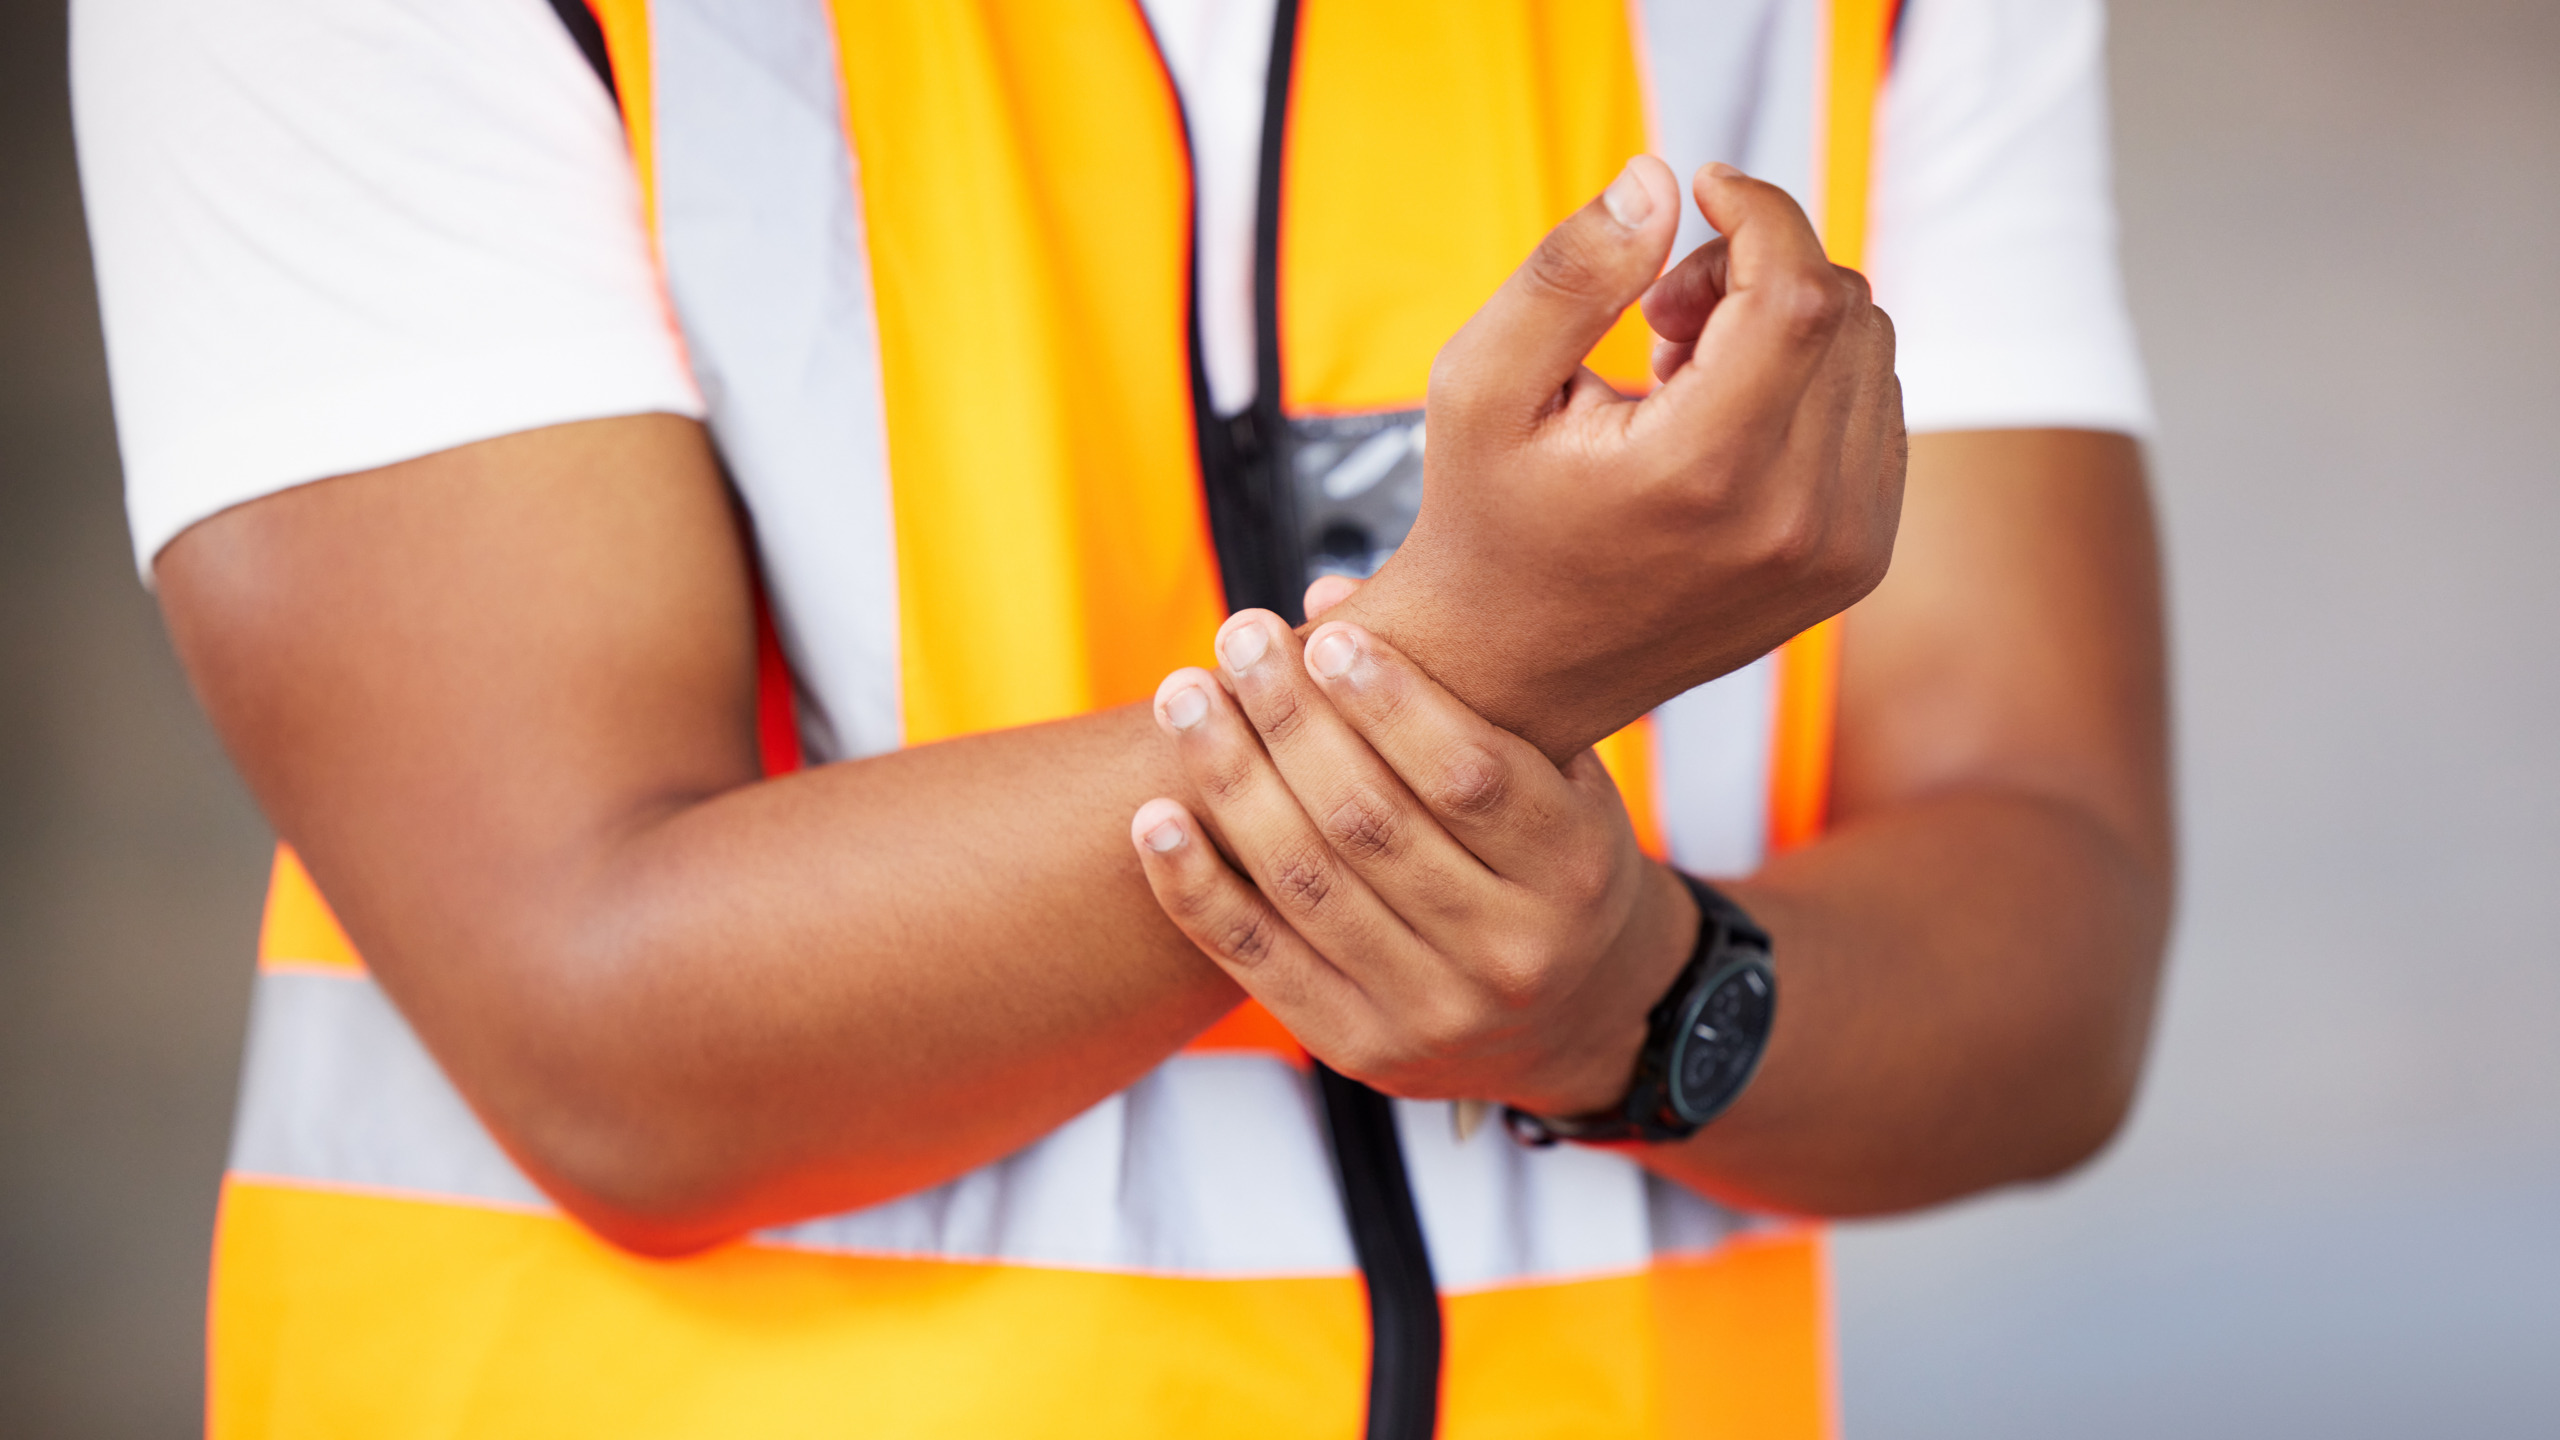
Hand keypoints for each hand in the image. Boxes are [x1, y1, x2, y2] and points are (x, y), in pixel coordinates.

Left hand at [1129, 601, 1698, 1115]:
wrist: (1579, 1020)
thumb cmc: (1555, 871)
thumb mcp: (1558, 775)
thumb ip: (1465, 688)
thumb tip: (1330, 597)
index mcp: (1575, 867)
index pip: (1469, 775)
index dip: (1390, 701)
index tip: (1326, 639)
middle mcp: (1511, 949)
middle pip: (1370, 822)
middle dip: (1289, 719)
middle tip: (1237, 641)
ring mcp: (1434, 1010)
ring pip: (1305, 883)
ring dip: (1230, 781)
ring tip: (1185, 700)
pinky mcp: (1363, 1048)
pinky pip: (1257, 959)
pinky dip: (1194, 887)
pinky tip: (1156, 818)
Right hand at [1334, 157, 1905, 762]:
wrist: (1515, 675)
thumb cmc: (1486, 522)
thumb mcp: (1479, 386)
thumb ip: (1569, 274)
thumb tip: (1658, 183)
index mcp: (1704, 474)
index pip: (1801, 291)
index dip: (1760, 211)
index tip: (1703, 191)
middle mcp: (1795, 522)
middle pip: (1845, 309)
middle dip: (1756, 273)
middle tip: (1656, 318)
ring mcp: (1840, 550)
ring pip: (1871, 353)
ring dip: (1785, 327)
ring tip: (1679, 376)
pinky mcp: (1858, 562)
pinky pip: (1876, 411)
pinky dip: (1809, 384)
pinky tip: (1721, 421)